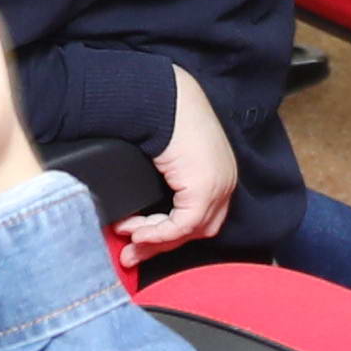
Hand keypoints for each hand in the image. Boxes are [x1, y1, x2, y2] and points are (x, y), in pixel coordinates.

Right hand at [127, 73, 238, 252]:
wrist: (163, 97)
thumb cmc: (163, 118)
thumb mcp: (169, 157)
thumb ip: (165, 184)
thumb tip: (140, 212)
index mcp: (219, 172)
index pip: (201, 217)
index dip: (170, 233)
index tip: (141, 241)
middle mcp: (225, 181)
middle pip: (196, 229)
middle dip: (160, 244)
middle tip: (130, 253)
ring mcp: (218, 186)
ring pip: (188, 232)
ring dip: (154, 240)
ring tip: (126, 239)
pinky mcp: (204, 189)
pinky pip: (181, 227)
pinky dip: (157, 234)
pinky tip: (136, 232)